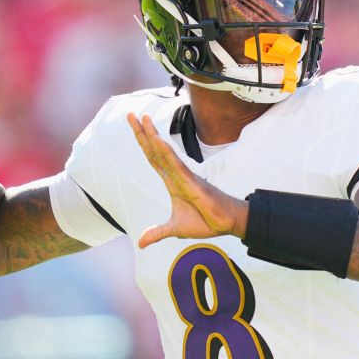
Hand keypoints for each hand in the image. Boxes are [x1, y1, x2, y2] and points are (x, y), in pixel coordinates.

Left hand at [128, 113, 247, 247]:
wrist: (227, 224)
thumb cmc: (206, 221)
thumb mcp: (175, 229)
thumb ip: (157, 233)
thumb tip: (140, 243)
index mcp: (172, 182)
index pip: (153, 158)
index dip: (143, 143)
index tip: (134, 127)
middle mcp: (176, 175)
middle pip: (155, 150)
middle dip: (142, 133)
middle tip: (130, 115)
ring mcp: (184, 177)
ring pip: (164, 153)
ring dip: (152, 136)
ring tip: (142, 119)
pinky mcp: (193, 183)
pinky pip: (177, 166)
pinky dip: (166, 154)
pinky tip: (157, 142)